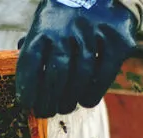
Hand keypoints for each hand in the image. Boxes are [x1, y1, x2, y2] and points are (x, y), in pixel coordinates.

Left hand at [16, 0, 136, 117]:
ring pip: (81, 76)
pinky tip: (86, 100)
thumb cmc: (65, 20)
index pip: (30, 61)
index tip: (27, 104)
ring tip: (65, 108)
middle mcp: (67, 27)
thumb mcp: (44, 26)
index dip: (27, 87)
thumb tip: (25, 86)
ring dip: (71, 99)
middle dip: (49, 100)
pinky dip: (93, 92)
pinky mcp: (117, 38)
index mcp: (44, 26)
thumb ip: (34, 50)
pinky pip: (105, 73)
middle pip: (56, 73)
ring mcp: (94, 32)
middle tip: (47, 112)